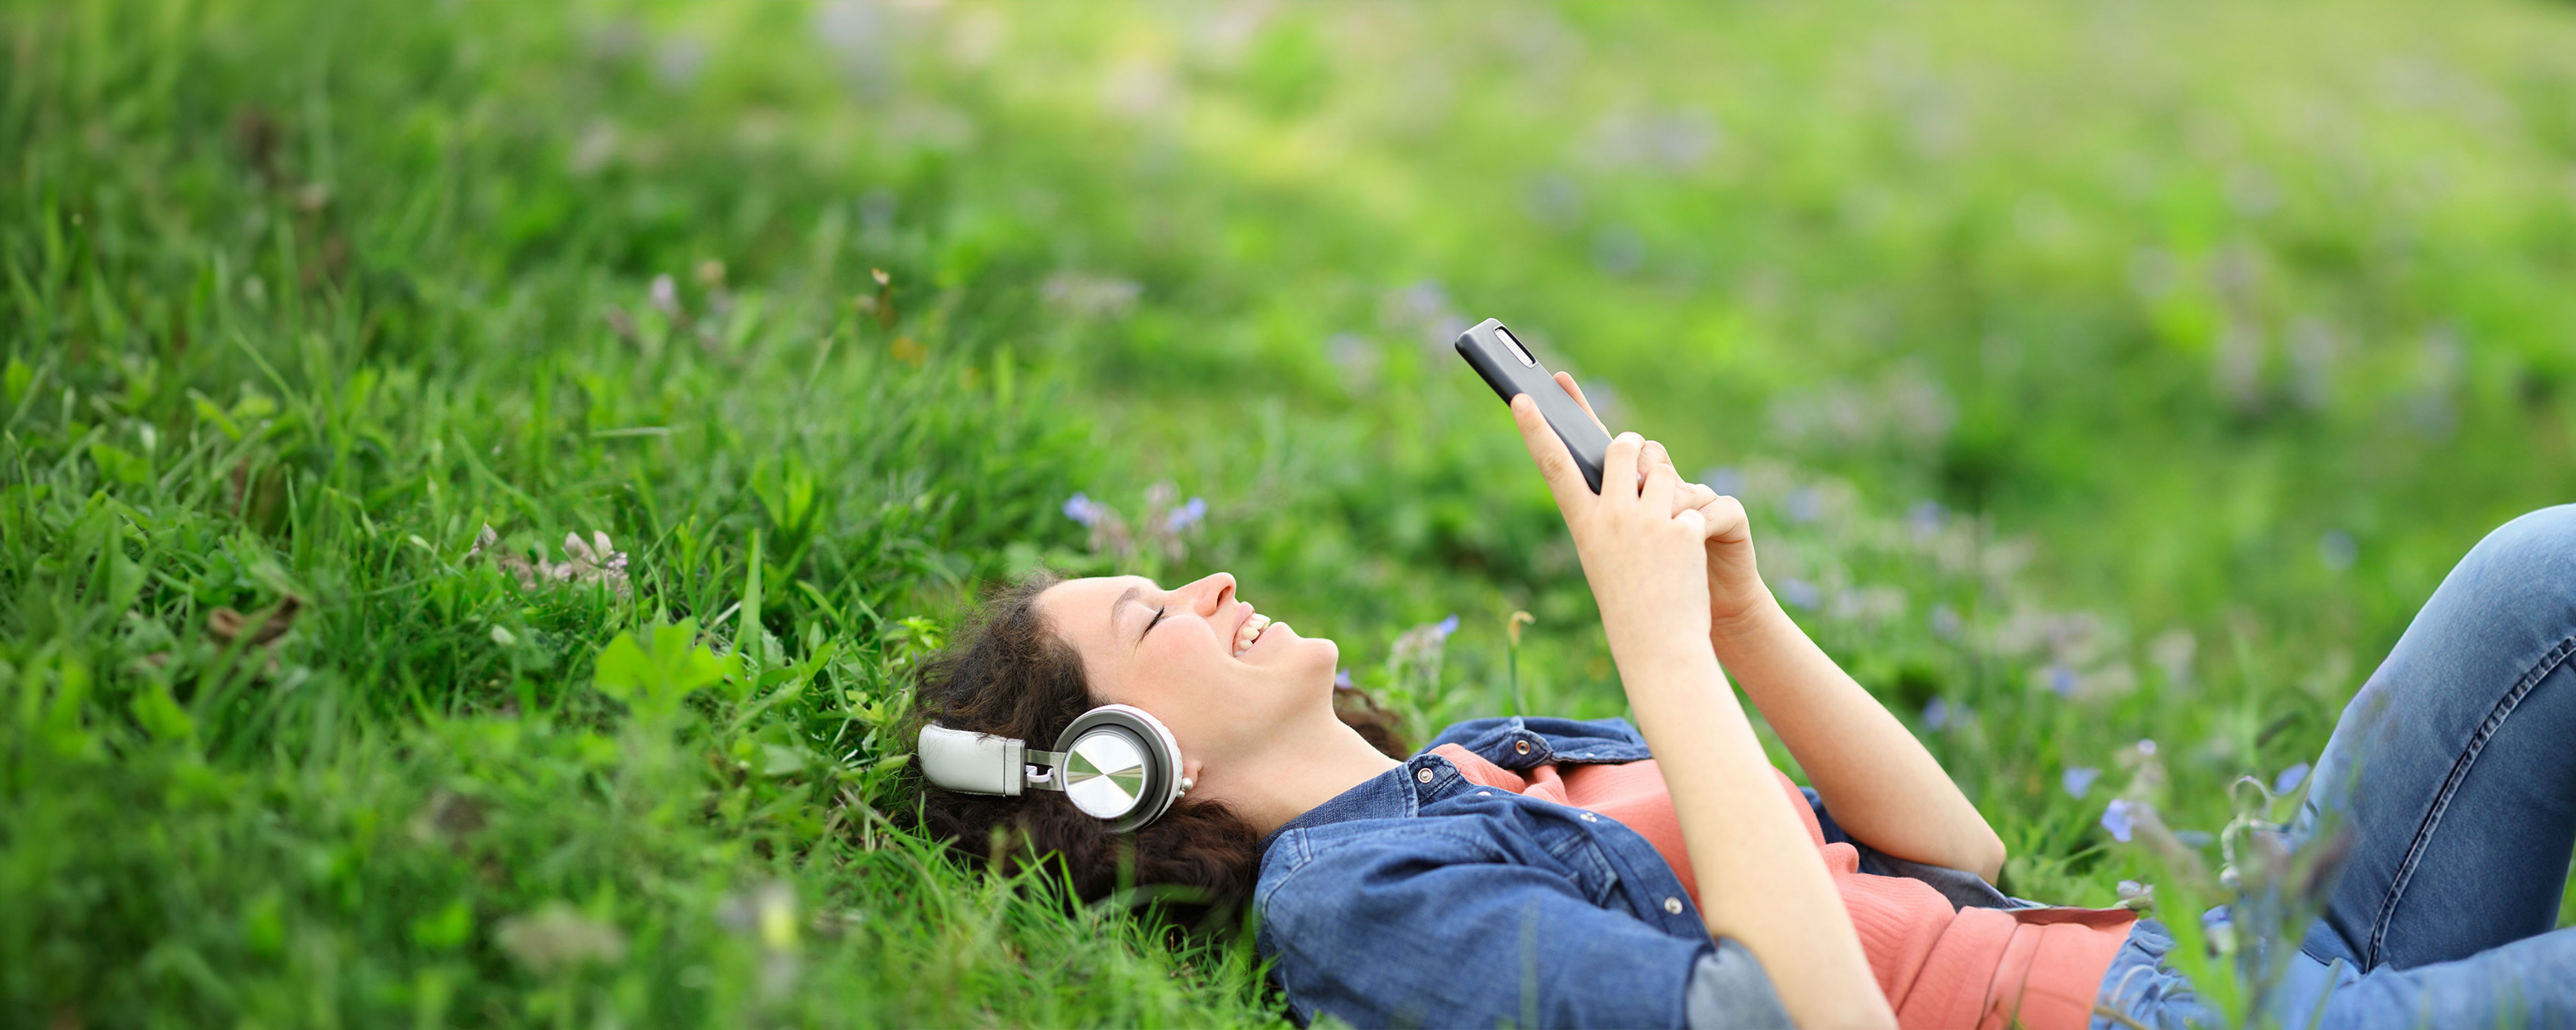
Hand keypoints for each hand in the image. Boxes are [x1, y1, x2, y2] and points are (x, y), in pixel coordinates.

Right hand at [1538, 372, 1769, 635]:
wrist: (1659, 646)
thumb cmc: (1628, 604)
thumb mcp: (1603, 556)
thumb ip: (1607, 512)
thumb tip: (1627, 469)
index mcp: (1582, 524)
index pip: (1553, 465)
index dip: (1536, 428)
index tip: (1522, 398)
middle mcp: (1610, 517)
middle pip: (1621, 447)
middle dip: (1634, 447)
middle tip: (1639, 460)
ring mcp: (1647, 521)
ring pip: (1663, 470)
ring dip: (1669, 486)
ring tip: (1667, 525)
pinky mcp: (1683, 529)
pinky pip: (1693, 502)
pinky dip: (1694, 521)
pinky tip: (1689, 554)